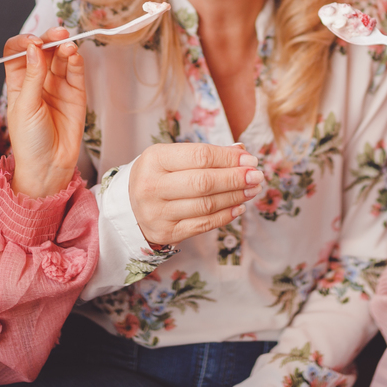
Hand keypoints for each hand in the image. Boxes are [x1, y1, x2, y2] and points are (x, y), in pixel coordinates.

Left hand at [1, 28, 85, 198]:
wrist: (48, 167)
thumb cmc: (29, 141)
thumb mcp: (25, 107)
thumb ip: (32, 76)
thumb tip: (33, 47)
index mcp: (18, 82)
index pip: (17, 52)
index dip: (23, 43)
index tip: (32, 42)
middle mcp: (38, 80)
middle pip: (42, 50)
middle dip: (49, 39)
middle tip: (57, 33)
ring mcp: (58, 86)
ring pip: (61, 59)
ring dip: (64, 48)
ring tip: (68, 45)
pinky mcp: (76, 94)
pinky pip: (76, 73)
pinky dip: (76, 62)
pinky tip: (75, 55)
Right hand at [129, 143, 264, 245]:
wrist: (128, 205)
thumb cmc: (158, 175)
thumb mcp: (173, 157)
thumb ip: (205, 154)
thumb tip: (242, 153)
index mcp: (154, 159)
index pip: (200, 156)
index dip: (229, 159)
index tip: (251, 160)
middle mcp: (152, 186)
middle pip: (204, 182)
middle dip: (236, 179)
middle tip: (257, 176)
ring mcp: (157, 212)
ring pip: (206, 205)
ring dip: (235, 197)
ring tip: (252, 190)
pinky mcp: (165, 233)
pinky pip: (202, 224)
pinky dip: (225, 216)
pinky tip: (239, 207)